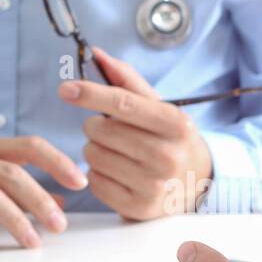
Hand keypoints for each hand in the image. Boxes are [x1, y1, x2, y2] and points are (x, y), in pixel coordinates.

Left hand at [58, 47, 212, 219]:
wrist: (195, 181)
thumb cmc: (169, 138)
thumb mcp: (159, 107)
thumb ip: (127, 80)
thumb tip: (97, 54)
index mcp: (175, 124)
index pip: (123, 104)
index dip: (90, 94)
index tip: (66, 89)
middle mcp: (167, 156)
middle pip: (102, 130)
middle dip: (96, 126)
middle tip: (110, 130)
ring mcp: (153, 185)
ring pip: (93, 156)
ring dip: (95, 150)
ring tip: (115, 152)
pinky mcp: (137, 207)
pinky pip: (94, 181)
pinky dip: (97, 174)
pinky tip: (116, 173)